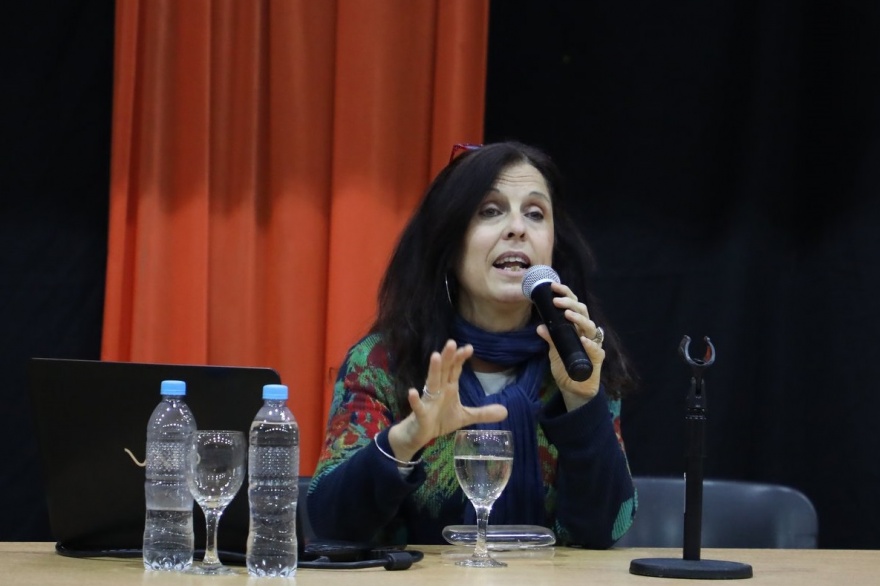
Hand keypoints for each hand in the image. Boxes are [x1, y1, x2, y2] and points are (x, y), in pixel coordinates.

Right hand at [388, 339, 507, 460]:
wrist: (420, 435)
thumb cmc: (440, 420)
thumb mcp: (465, 417)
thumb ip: (483, 413)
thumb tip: (506, 411)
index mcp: (449, 388)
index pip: (455, 370)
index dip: (460, 359)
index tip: (469, 348)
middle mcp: (438, 390)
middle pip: (443, 370)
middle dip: (447, 357)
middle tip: (452, 342)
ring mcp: (428, 401)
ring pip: (431, 383)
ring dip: (433, 370)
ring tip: (435, 356)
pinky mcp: (420, 414)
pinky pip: (418, 406)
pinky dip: (415, 400)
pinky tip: (411, 392)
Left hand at [535, 282, 604, 409]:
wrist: (574, 388)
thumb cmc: (565, 367)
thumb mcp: (554, 351)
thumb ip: (550, 339)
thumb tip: (540, 327)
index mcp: (576, 327)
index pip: (573, 306)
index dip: (566, 295)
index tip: (553, 287)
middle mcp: (586, 332)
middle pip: (583, 311)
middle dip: (570, 303)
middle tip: (557, 301)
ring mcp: (593, 344)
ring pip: (591, 326)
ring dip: (579, 319)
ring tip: (567, 315)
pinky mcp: (597, 358)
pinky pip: (596, 348)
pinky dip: (589, 343)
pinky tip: (583, 339)